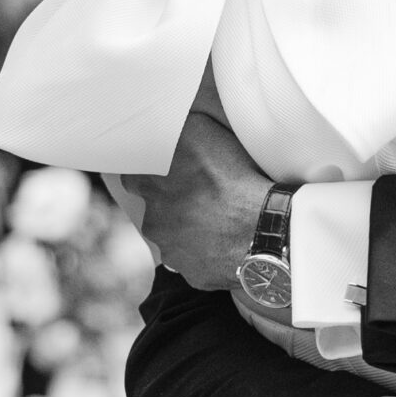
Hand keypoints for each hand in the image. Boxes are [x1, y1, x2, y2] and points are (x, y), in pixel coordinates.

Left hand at [126, 111, 270, 291]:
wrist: (262, 230)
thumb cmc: (234, 177)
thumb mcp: (201, 132)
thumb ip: (176, 130)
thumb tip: (164, 123)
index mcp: (150, 184)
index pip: (132, 175)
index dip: (150, 171)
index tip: (167, 170)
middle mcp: (154, 219)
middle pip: (155, 208)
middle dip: (171, 203)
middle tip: (201, 194)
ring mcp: (172, 250)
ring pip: (174, 236)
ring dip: (189, 228)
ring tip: (219, 218)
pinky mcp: (192, 274)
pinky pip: (195, 261)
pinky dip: (206, 252)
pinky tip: (227, 240)